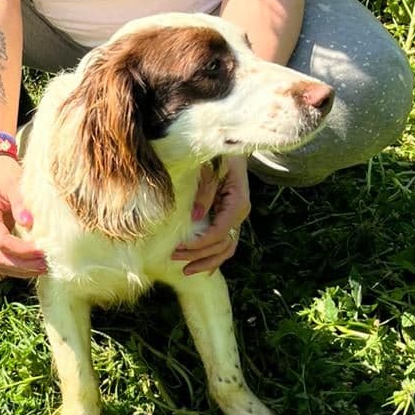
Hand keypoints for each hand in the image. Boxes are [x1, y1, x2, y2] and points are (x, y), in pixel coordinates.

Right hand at [0, 156, 47, 278]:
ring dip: (22, 270)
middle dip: (22, 265)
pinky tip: (36, 266)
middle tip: (46, 264)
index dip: (22, 249)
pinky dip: (19, 267)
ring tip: (45, 268)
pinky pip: (4, 261)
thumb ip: (20, 201)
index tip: (42, 250)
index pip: (0, 241)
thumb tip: (29, 222)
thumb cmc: (4, 175)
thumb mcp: (13, 182)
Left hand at [171, 156, 250, 276]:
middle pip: (223, 245)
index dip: (199, 244)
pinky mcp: (229, 217)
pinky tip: (201, 267)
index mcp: (238, 201)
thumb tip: (195, 218)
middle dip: (198, 255)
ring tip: (186, 271)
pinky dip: (214, 257)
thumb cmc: (218, 152)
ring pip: (227, 249)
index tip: (179, 248)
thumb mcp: (209, 167)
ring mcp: (236, 217)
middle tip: (174, 257)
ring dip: (207, 262)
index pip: (220, 232)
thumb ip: (204, 191)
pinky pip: (225, 242)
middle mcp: (240, 212)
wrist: (230, 143)